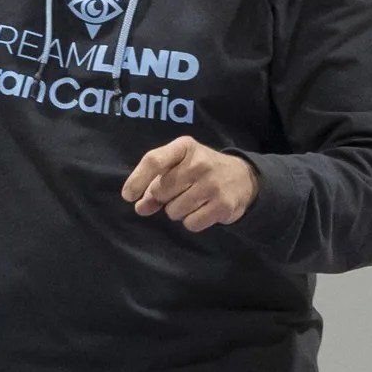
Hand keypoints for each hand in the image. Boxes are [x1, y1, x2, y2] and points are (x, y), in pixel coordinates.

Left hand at [123, 138, 258, 230]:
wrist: (243, 178)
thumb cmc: (200, 171)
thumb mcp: (178, 168)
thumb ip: (154, 186)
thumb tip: (140, 207)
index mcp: (184, 147)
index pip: (154, 161)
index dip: (137, 179)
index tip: (128, 196)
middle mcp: (200, 162)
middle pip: (161, 191)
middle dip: (164, 197)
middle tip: (179, 192)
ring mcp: (213, 184)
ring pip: (174, 211)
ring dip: (178, 211)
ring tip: (193, 200)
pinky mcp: (223, 205)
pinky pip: (191, 224)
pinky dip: (192, 221)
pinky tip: (203, 210)